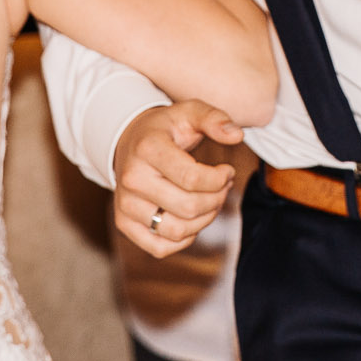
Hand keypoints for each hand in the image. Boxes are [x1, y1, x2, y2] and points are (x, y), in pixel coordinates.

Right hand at [113, 100, 243, 257]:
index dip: (219, 179)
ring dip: (204, 219)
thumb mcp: (189, 113)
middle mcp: (131, 179)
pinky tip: (191, 218)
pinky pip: (161, 247)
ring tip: (211, 201)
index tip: (228, 171)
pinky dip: (184, 239)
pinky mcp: (124, 223)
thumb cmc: (166, 129)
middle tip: (223, 186)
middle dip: (217, 199)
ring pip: (177, 231)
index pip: (192, 178)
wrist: (130, 141)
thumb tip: (237, 136)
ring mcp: (124, 204)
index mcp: (147, 149)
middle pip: (188, 207)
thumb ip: (215, 119)